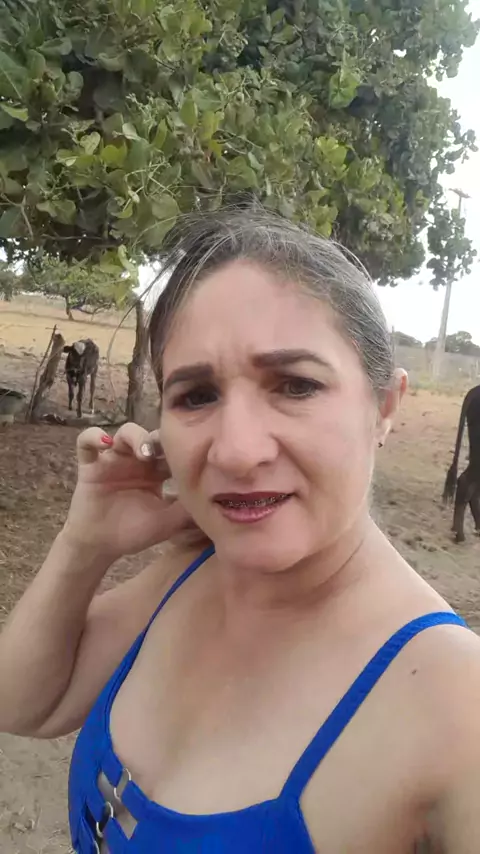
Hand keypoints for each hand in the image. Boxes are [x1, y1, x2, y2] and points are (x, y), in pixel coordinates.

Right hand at [62, 423, 192, 560]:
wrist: (101, 547)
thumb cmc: (135, 532)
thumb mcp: (168, 521)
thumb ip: (188, 508)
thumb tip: (219, 499)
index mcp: (156, 471)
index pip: (170, 450)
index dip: (179, 448)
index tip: (188, 454)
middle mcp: (136, 460)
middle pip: (150, 436)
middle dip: (159, 439)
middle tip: (166, 451)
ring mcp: (113, 460)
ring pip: (124, 433)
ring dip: (135, 437)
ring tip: (143, 452)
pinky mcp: (90, 464)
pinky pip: (86, 441)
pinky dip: (94, 436)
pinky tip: (105, 443)